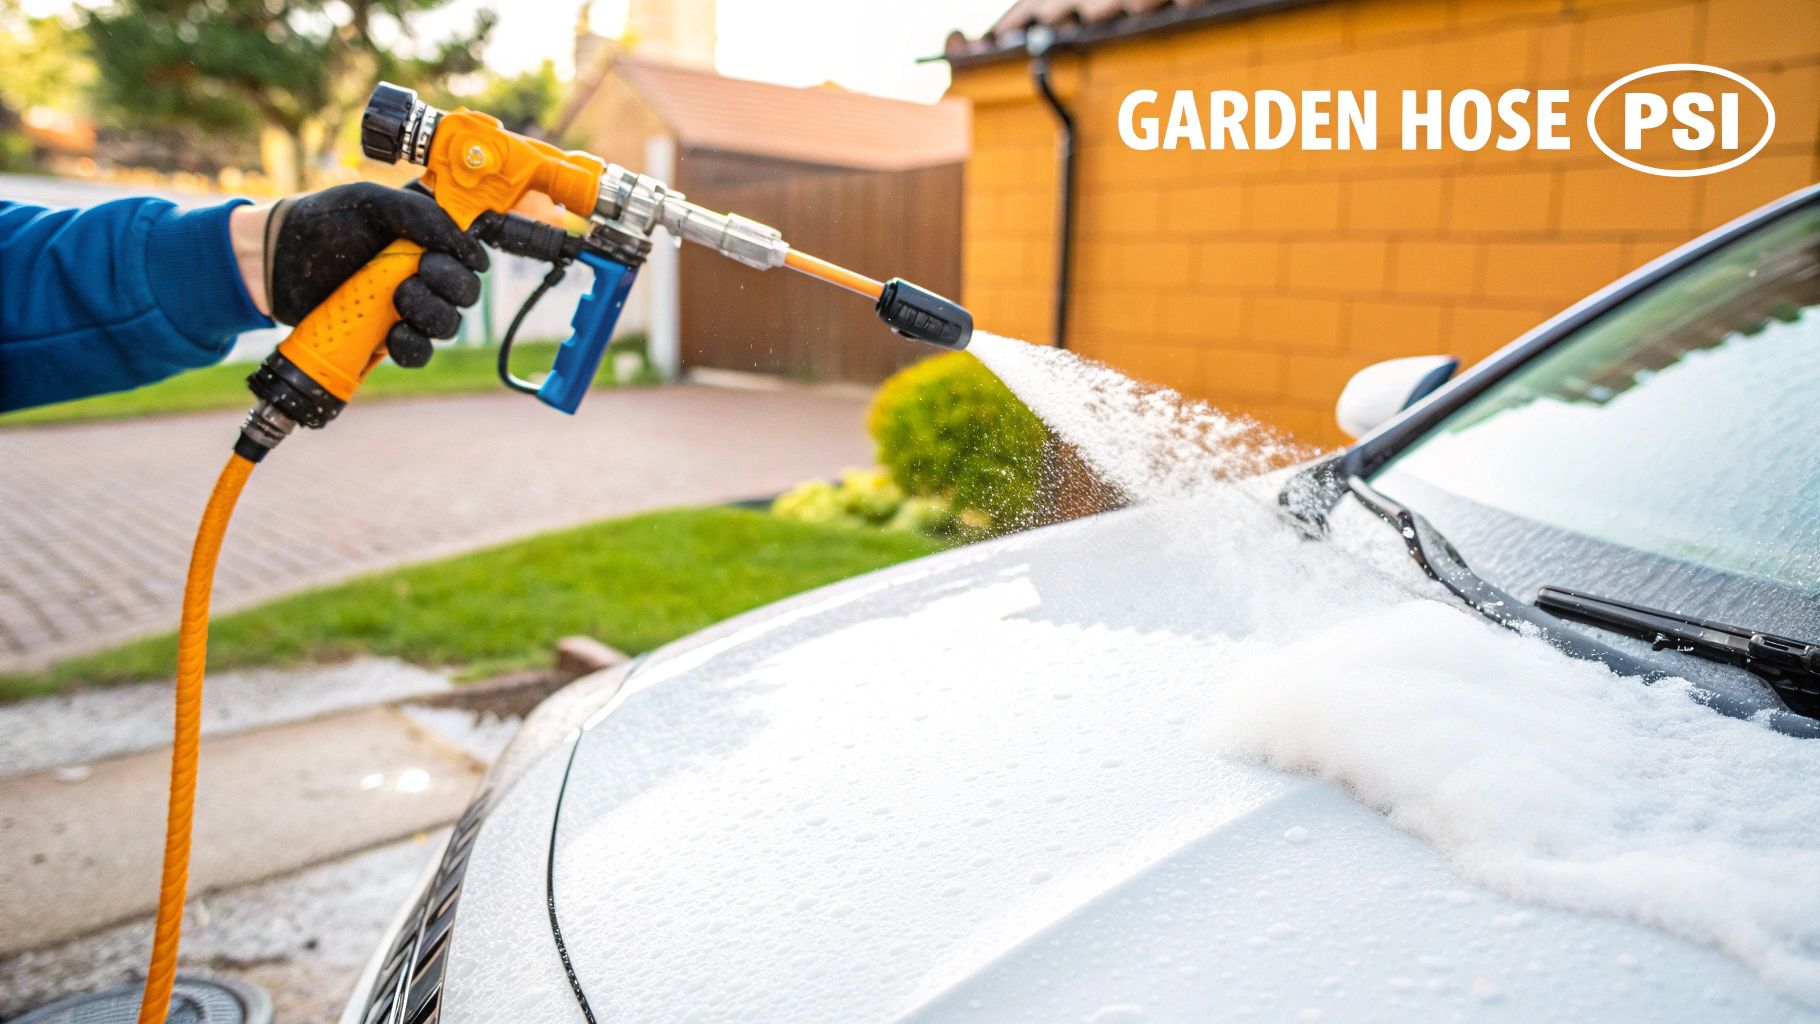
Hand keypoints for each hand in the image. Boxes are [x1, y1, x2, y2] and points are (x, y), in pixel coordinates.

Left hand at [231, 183, 488, 367]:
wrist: (277, 259)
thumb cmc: (323, 220)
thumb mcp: (371, 201)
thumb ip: (422, 215)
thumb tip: (468, 251)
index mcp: (429, 234)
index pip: (473, 250)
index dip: (472, 256)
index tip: (454, 255)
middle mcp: (426, 270)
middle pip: (467, 291)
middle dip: (450, 284)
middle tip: (417, 272)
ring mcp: (409, 305)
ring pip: (449, 324)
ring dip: (432, 314)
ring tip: (399, 300)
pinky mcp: (390, 334)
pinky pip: (421, 352)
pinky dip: (414, 347)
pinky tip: (395, 335)